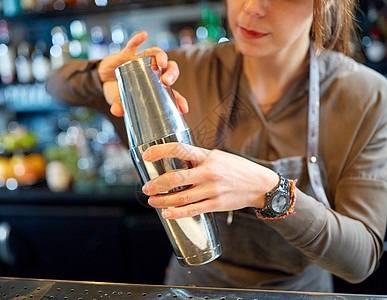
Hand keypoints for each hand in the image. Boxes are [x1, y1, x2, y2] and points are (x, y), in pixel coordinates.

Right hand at [97, 31, 188, 116]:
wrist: (103, 81)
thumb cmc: (119, 92)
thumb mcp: (120, 102)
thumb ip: (120, 106)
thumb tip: (118, 111)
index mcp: (156, 86)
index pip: (172, 93)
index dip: (179, 100)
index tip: (183, 109)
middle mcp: (152, 71)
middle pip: (169, 68)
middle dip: (172, 73)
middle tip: (167, 81)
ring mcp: (142, 61)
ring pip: (157, 54)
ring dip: (160, 57)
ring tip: (160, 63)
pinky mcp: (128, 53)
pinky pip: (134, 44)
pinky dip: (138, 39)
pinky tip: (143, 35)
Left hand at [141, 143, 278, 218]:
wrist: (259, 184)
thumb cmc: (236, 168)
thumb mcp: (218, 157)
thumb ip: (198, 159)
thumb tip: (177, 162)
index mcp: (207, 156)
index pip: (180, 150)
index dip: (160, 151)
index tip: (147, 155)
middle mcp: (208, 172)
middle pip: (176, 178)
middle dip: (157, 184)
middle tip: (146, 187)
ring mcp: (212, 189)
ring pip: (181, 197)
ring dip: (163, 200)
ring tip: (152, 201)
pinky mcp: (216, 204)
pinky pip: (193, 210)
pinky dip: (177, 213)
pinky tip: (167, 213)